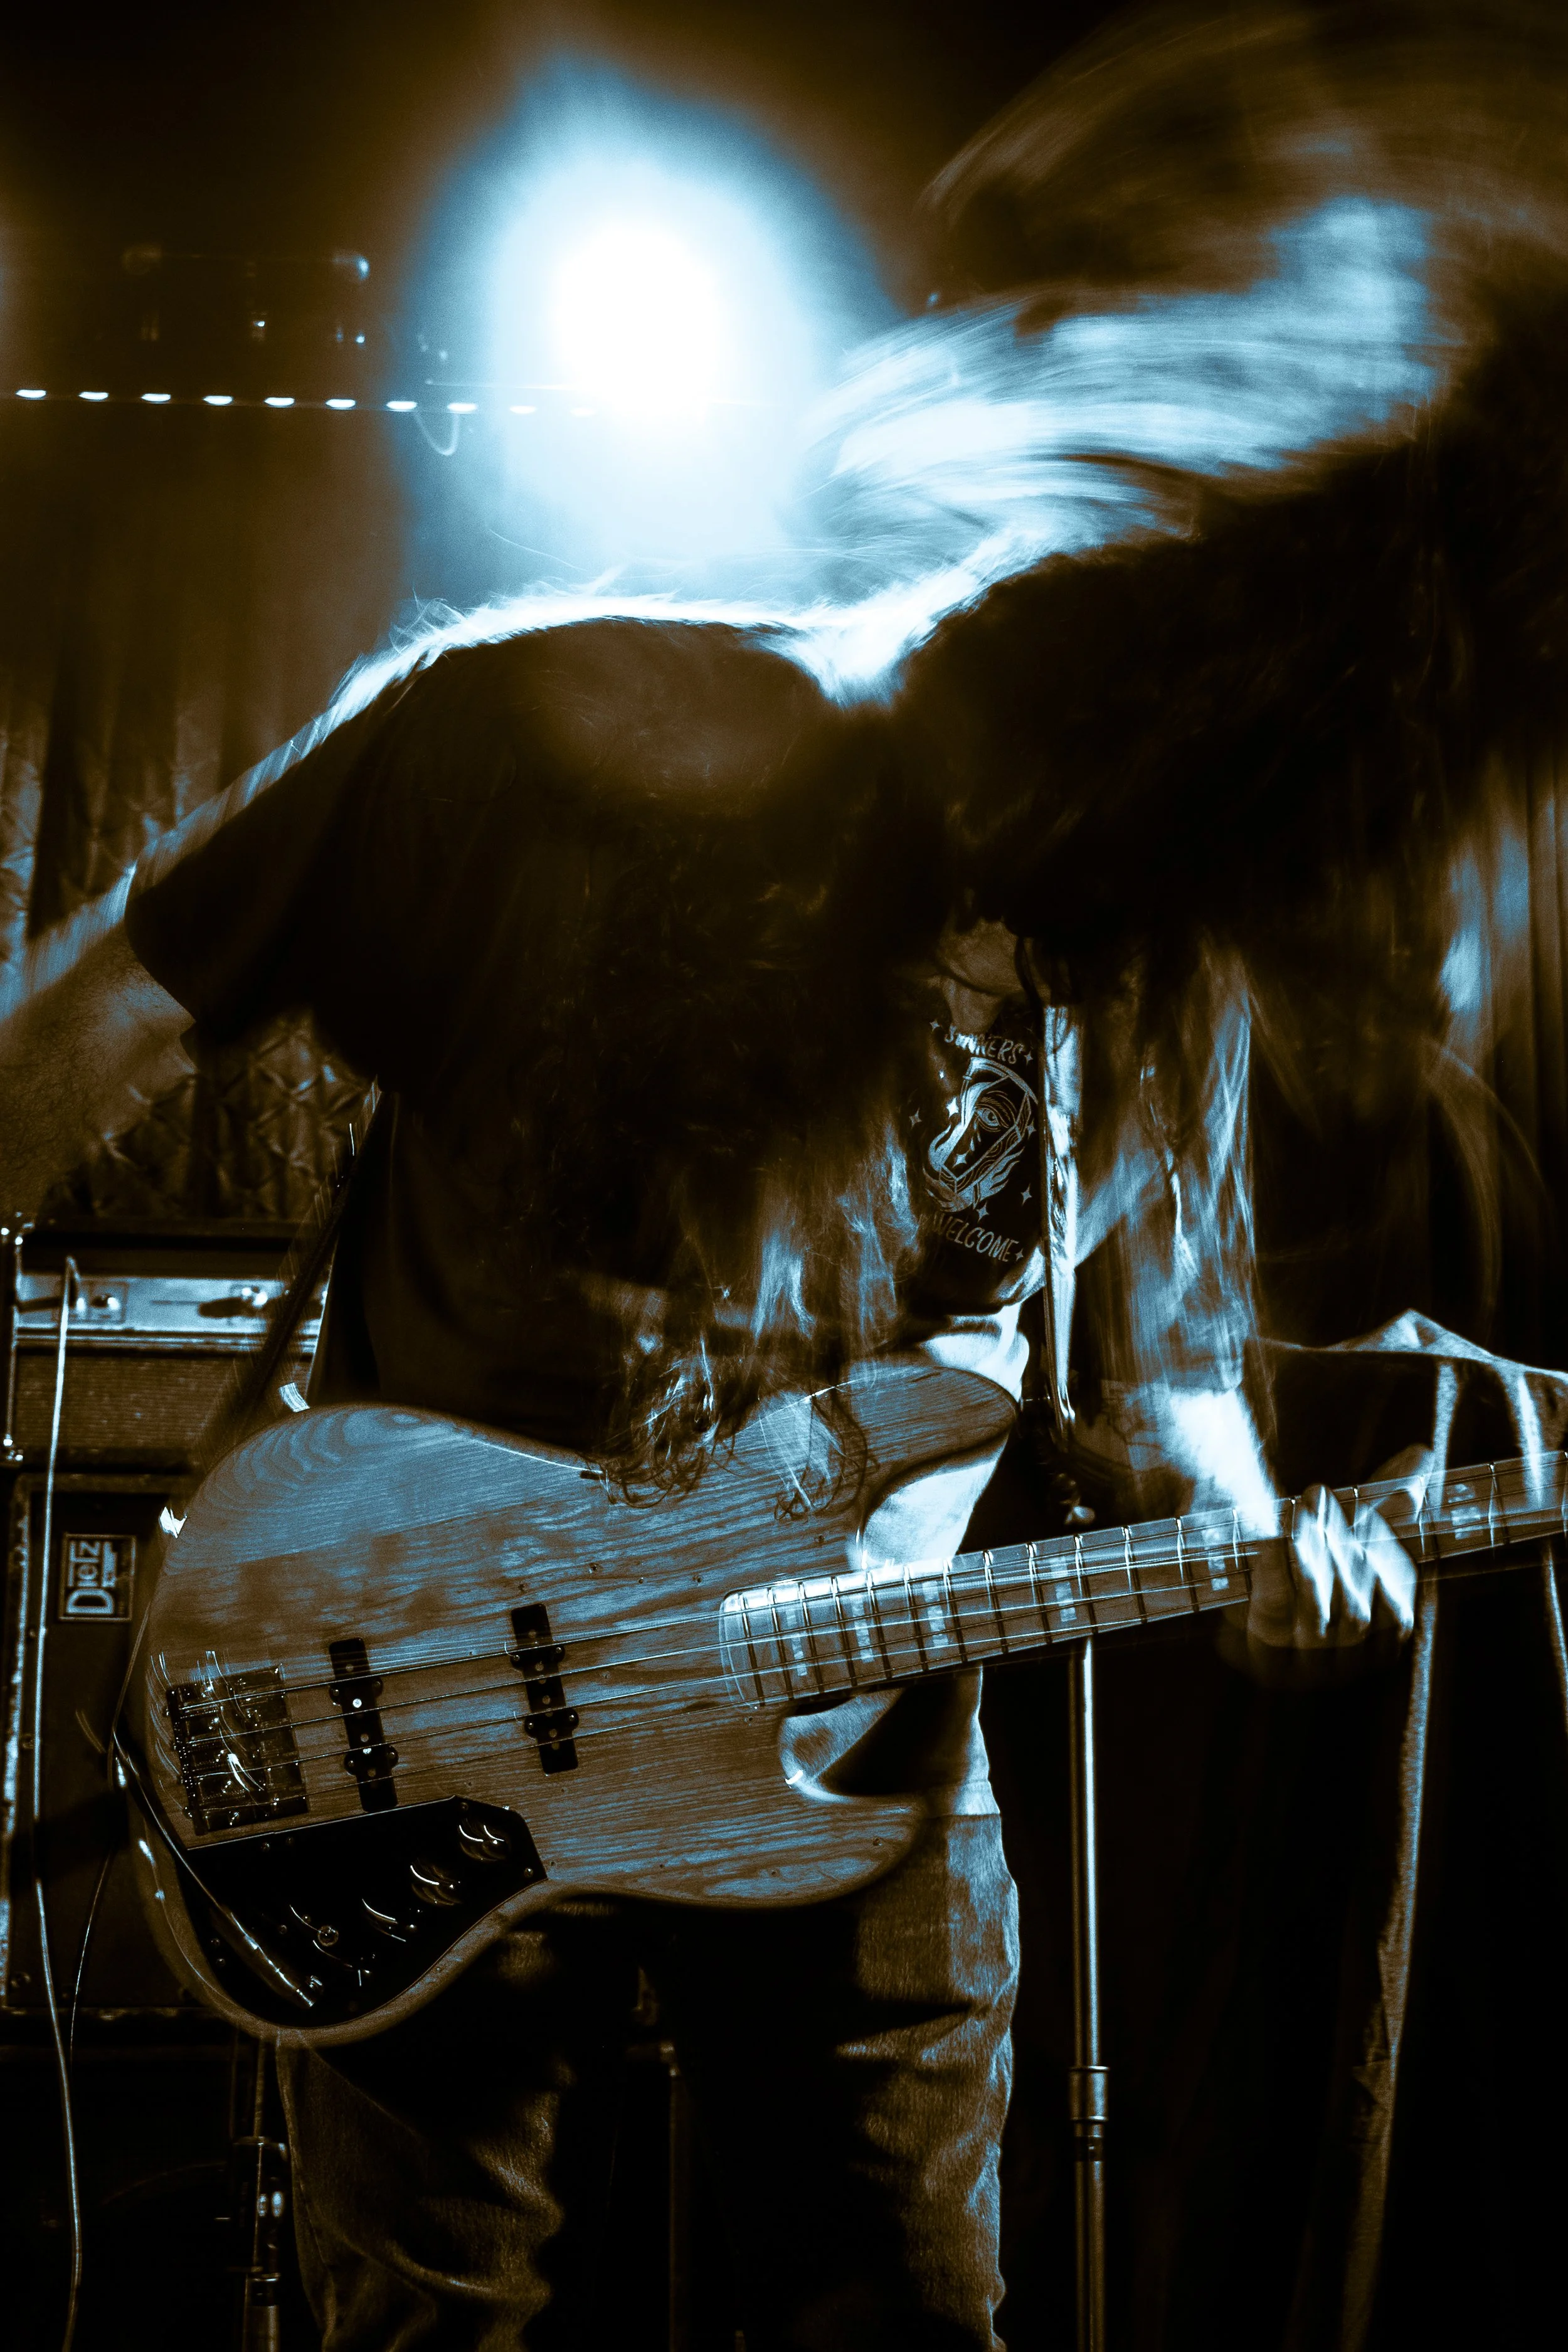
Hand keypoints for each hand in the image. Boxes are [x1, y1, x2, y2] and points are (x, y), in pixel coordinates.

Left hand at [1243, 1444, 1431, 1666]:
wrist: (1253, 1603)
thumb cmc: (1320, 1560)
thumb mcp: (1357, 1527)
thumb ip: (1391, 1495)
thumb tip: (1423, 1453)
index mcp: (1389, 1627)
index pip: (1394, 1600)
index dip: (1380, 1553)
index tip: (1365, 1510)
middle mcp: (1355, 1653)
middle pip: (1353, 1604)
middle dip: (1337, 1544)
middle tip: (1318, 1494)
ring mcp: (1311, 1662)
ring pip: (1315, 1608)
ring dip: (1306, 1554)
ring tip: (1296, 1510)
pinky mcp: (1267, 1655)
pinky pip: (1273, 1607)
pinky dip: (1273, 1569)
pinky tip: (1268, 1536)